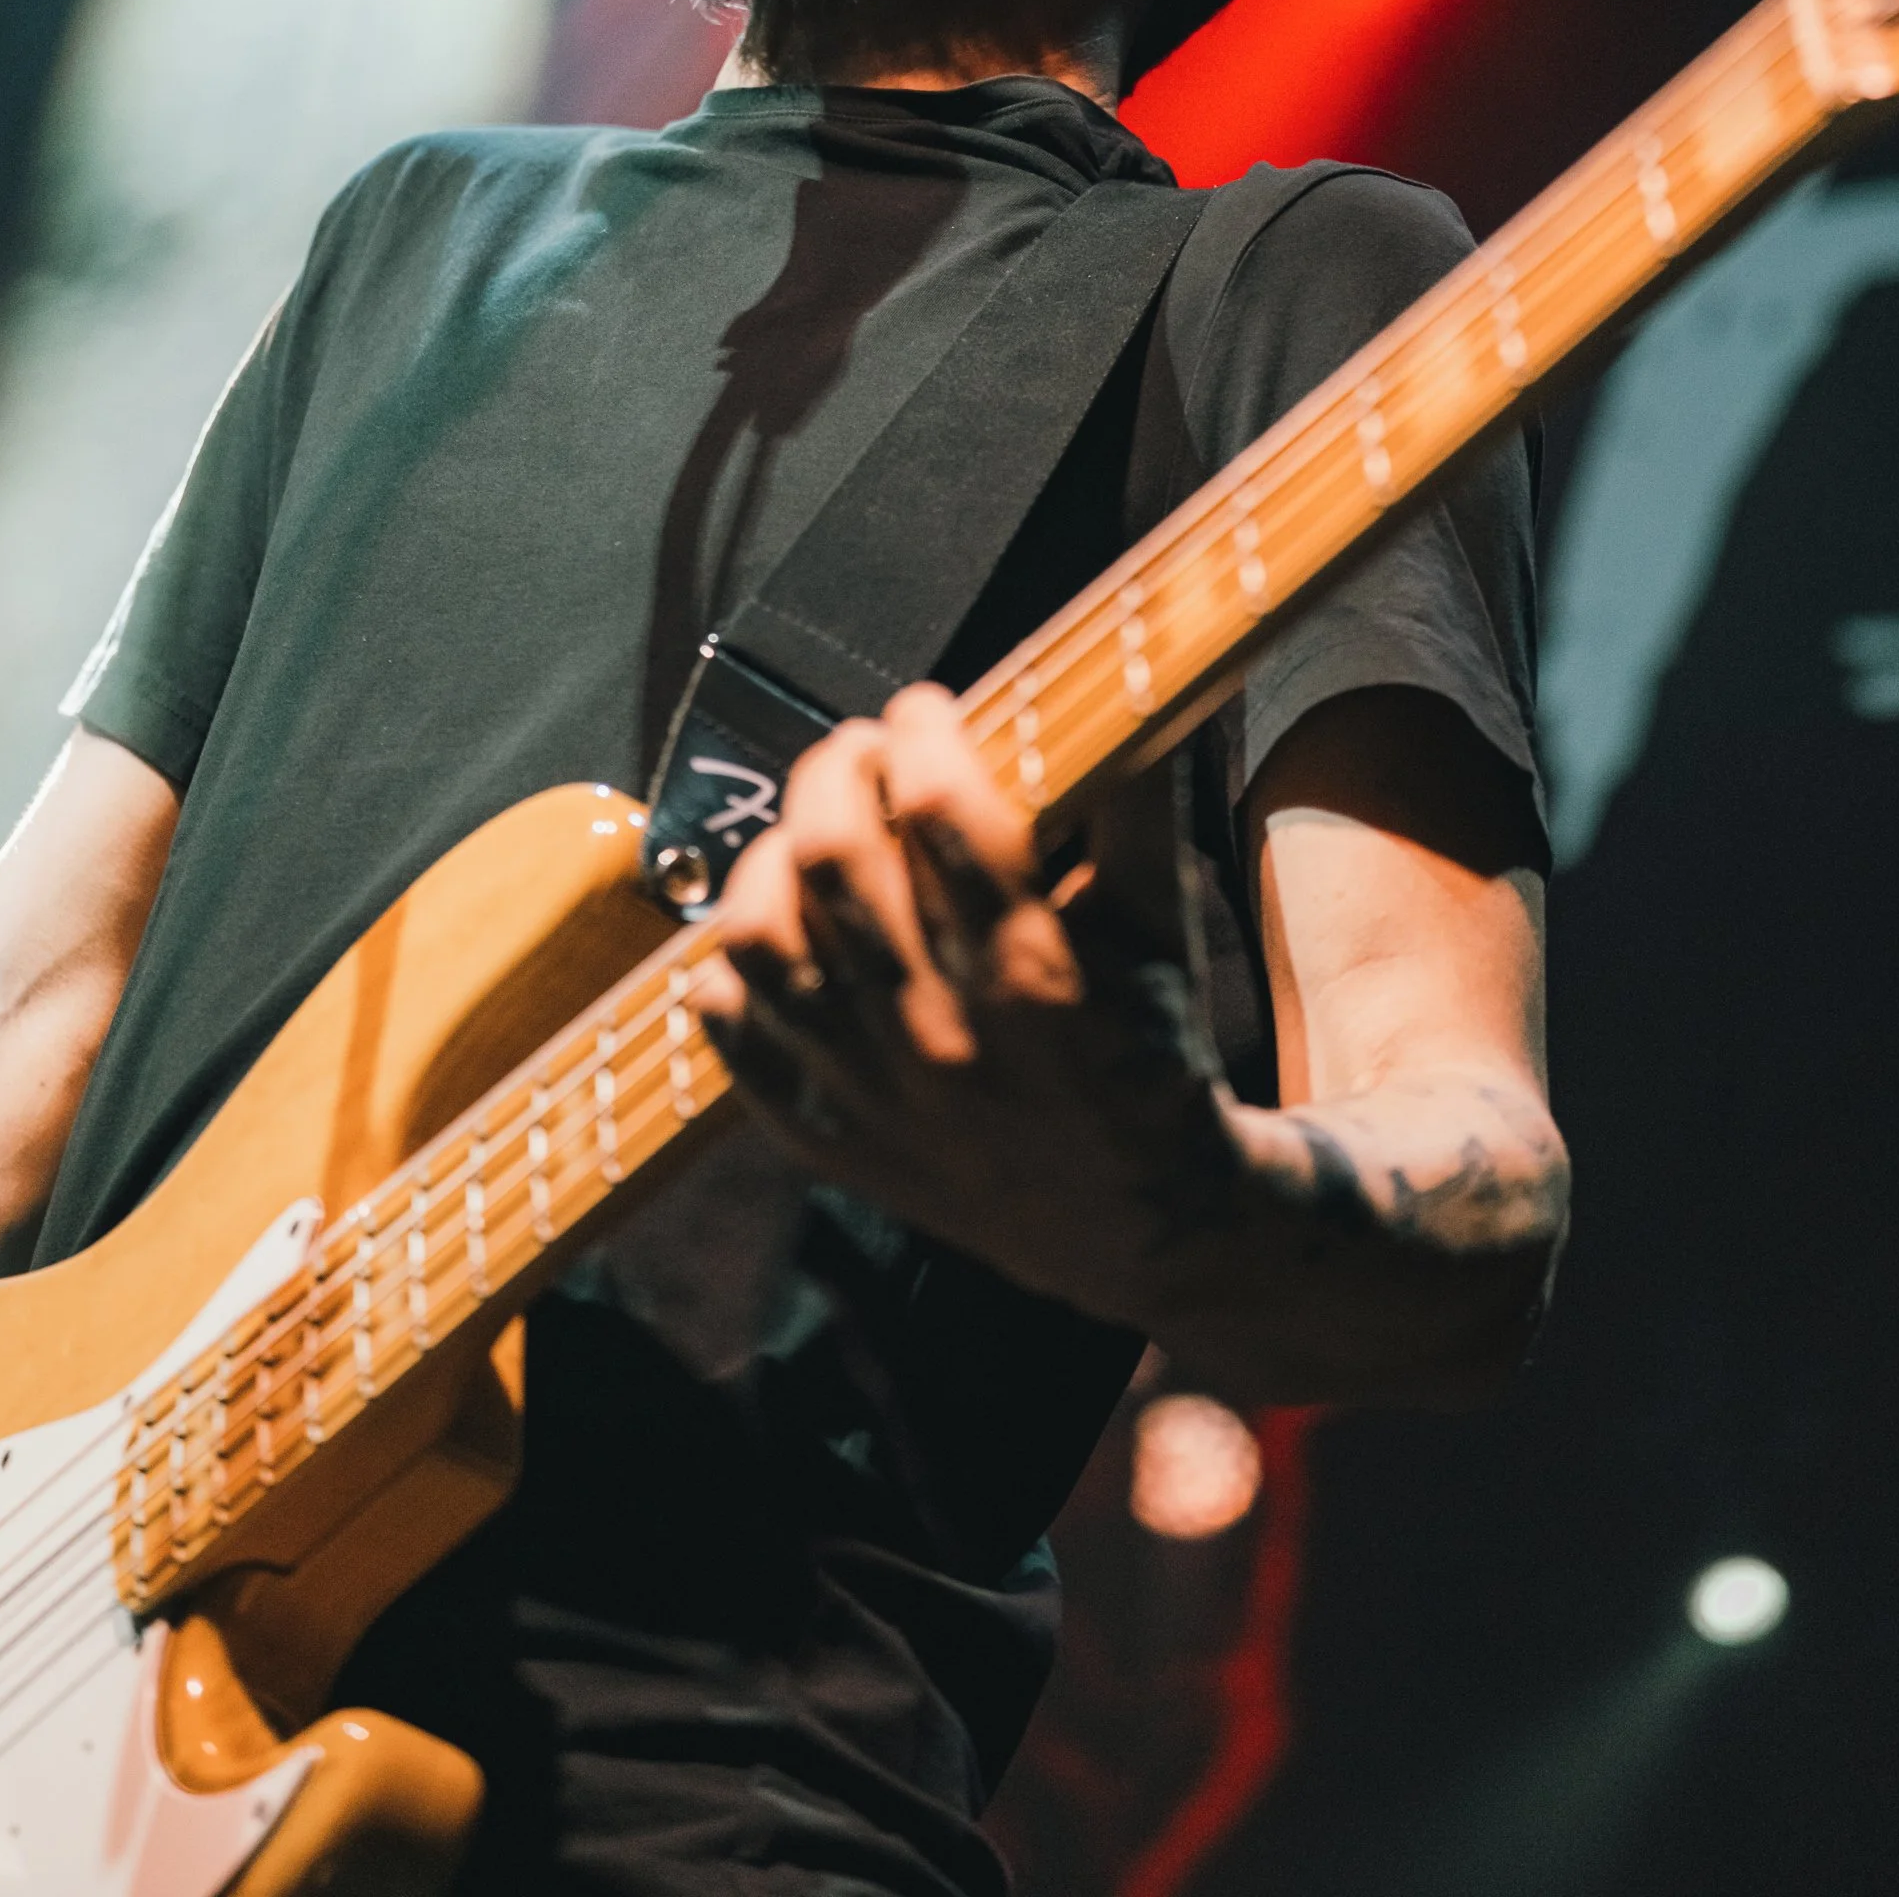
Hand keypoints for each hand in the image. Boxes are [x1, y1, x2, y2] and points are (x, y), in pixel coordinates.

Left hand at [695, 684, 1244, 1336]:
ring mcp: (871, 1094)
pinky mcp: (827, 1136)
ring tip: (812, 833)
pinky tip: (783, 929)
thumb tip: (1122, 679)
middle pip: (832, 855)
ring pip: (760, 936)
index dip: (920, 733)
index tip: (928, 710)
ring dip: (773, 856)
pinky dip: (737, 967)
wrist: (1137, 1219)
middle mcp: (940, 1036)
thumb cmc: (1148, 1044)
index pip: (935, 808)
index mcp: (1034, 972)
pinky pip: (734, 1033)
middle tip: (865, 751)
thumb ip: (1136, 797)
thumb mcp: (1165, 922)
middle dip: (839, 770)